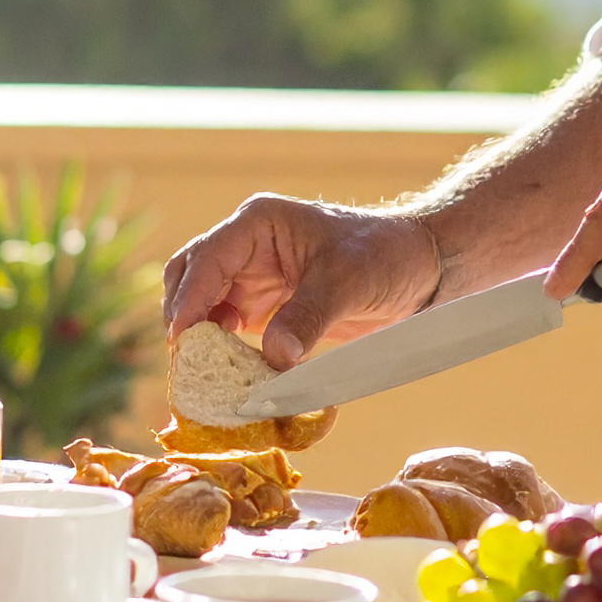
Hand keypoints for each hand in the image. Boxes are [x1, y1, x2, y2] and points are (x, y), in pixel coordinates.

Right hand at [161, 197, 437, 369]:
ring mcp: (254, 277)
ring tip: (206, 376)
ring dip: (200, 339)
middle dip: (184, 318)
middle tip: (187, 364)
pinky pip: (229, 329)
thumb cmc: (386, 255)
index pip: (207, 259)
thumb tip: (275, 357)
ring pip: (204, 307)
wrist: (420, 268)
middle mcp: (248, 247)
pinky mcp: (266, 307)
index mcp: (259, 224)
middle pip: (190, 279)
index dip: (190, 299)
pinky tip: (232, 377)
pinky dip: (224, 353)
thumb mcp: (348, 281)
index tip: (181, 339)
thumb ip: (308, 316)